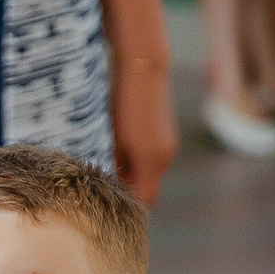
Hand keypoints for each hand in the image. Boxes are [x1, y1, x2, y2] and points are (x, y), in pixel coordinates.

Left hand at [111, 58, 177, 205]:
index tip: (109, 199)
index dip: (128, 202)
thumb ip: (115, 165)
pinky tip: (125, 143)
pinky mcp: (168, 136)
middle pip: (148, 187)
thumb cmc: (121, 104)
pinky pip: (154, 159)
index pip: (145, 199)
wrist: (143, 71)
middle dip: (129, 186)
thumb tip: (113, 183)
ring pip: (151, 173)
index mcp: (152, 161)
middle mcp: (165, 157)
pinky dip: (141, 159)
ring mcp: (169, 146)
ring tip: (113, 155)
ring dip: (134, 172)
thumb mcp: (113, 139)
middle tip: (105, 178)